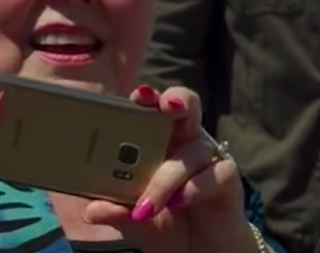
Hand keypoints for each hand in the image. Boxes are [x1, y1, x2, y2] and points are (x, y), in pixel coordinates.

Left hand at [83, 86, 257, 252]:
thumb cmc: (164, 224)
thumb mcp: (133, 219)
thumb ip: (115, 210)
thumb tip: (91, 210)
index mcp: (157, 139)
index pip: (152, 108)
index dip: (147, 97)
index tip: (139, 95)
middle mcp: (184, 139)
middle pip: (185, 104)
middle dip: (175, 101)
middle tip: (165, 107)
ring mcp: (207, 157)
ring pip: (192, 149)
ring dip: (166, 177)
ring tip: (145, 207)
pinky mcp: (228, 179)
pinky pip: (215, 173)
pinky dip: (194, 187)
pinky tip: (179, 201)